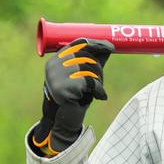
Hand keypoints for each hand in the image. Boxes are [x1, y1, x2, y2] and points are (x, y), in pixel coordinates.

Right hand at [31, 38, 112, 154]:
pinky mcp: (63, 89)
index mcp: (56, 59)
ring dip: (98, 80)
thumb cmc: (76, 95)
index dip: (95, 44)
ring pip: (88, 69)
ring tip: (96, 91)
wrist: (66, 119)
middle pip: (85, 56)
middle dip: (98, 68)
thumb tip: (110, 45)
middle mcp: (53, 65)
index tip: (110, 47)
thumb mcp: (83, 75)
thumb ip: (92, 61)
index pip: (77, 44)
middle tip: (100, 81)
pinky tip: (100, 97)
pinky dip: (99, 90)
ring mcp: (56, 77)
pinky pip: (89, 82)